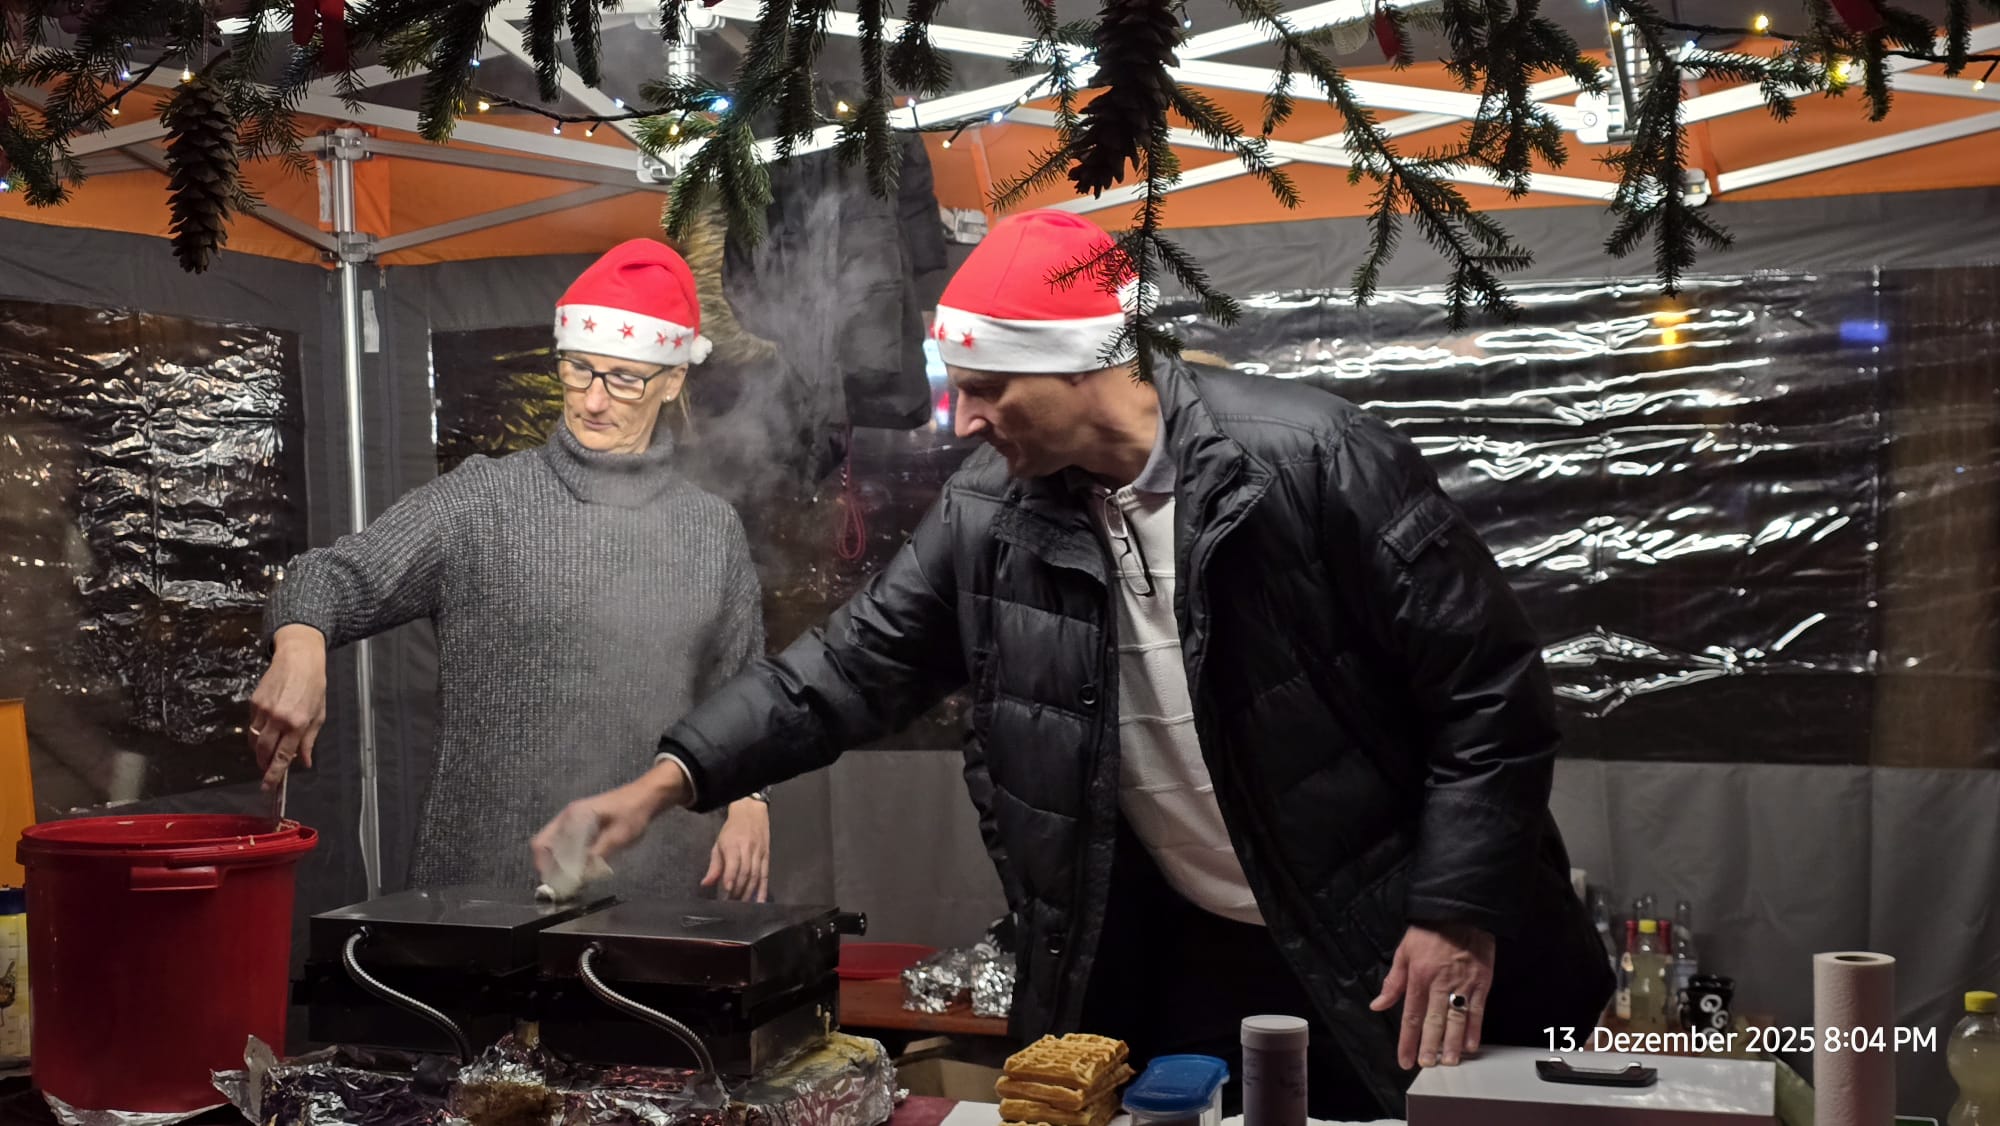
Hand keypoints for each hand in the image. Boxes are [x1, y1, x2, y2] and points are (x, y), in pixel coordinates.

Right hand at [249, 624, 327, 791]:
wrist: (298, 659)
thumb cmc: (314, 687)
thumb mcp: (319, 715)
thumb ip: (309, 741)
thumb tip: (303, 762)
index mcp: (298, 724)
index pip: (282, 756)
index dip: (274, 775)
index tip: (268, 788)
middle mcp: (278, 718)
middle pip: (263, 751)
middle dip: (263, 764)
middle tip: (267, 770)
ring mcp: (263, 710)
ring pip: (254, 740)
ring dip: (259, 750)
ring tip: (268, 750)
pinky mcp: (253, 702)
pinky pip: (252, 725)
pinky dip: (257, 732)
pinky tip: (266, 729)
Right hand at [532, 759, 689, 877]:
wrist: (647, 796)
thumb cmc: (633, 813)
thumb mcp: (618, 836)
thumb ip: (597, 855)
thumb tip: (580, 876)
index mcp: (572, 817)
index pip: (543, 843)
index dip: (543, 865)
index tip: (553, 883)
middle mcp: (568, 818)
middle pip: (546, 846)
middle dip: (551, 867)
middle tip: (562, 886)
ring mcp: (574, 820)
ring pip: (557, 846)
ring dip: (561, 864)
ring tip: (572, 881)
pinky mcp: (583, 825)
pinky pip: (569, 844)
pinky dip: (570, 858)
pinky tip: (582, 869)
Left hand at [704, 798, 769, 901]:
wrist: (752, 812)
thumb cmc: (732, 829)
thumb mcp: (718, 844)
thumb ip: (714, 866)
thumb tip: (706, 884)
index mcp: (733, 845)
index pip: (733, 865)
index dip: (731, 879)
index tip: (726, 893)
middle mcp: (748, 849)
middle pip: (745, 873)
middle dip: (739, 890)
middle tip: (732, 904)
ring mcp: (759, 853)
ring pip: (755, 876)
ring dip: (749, 892)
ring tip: (742, 905)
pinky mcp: (767, 856)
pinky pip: (765, 875)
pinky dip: (763, 889)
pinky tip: (760, 900)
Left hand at [1369, 922, 1496, 1068]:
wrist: (1461, 911)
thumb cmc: (1430, 930)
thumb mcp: (1404, 951)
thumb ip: (1393, 982)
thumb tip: (1378, 1004)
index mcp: (1418, 976)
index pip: (1410, 1015)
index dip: (1407, 1040)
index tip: (1405, 1059)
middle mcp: (1440, 983)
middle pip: (1433, 1021)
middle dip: (1429, 1046)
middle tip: (1427, 1064)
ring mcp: (1463, 984)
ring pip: (1456, 1019)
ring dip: (1452, 1043)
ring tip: (1449, 1061)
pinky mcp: (1482, 982)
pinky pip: (1478, 1010)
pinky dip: (1474, 1029)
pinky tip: (1470, 1044)